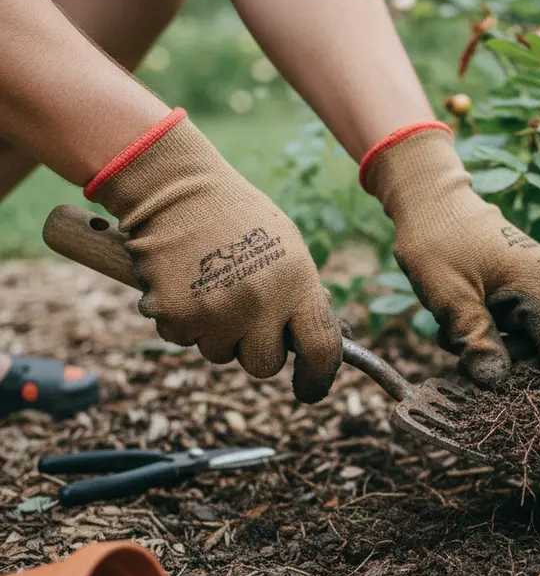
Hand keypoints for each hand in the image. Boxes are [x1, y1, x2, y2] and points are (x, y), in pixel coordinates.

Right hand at [88, 110, 341, 401]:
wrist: (175, 188)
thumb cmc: (239, 217)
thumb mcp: (289, 249)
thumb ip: (305, 297)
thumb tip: (328, 344)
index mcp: (298, 282)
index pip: (322, 348)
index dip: (318, 377)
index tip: (310, 388)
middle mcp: (261, 301)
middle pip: (265, 365)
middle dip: (256, 348)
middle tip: (245, 313)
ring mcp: (217, 311)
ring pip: (220, 354)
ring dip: (216, 332)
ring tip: (212, 286)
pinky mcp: (176, 314)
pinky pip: (184, 340)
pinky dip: (183, 320)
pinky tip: (184, 283)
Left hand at [362, 125, 539, 415]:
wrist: (430, 198)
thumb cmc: (436, 241)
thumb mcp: (448, 296)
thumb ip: (475, 340)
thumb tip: (496, 385)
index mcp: (538, 285)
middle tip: (494, 375)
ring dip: (518, 353)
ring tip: (465, 342)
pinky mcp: (529, 281)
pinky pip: (534, 321)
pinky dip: (510, 337)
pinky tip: (470, 328)